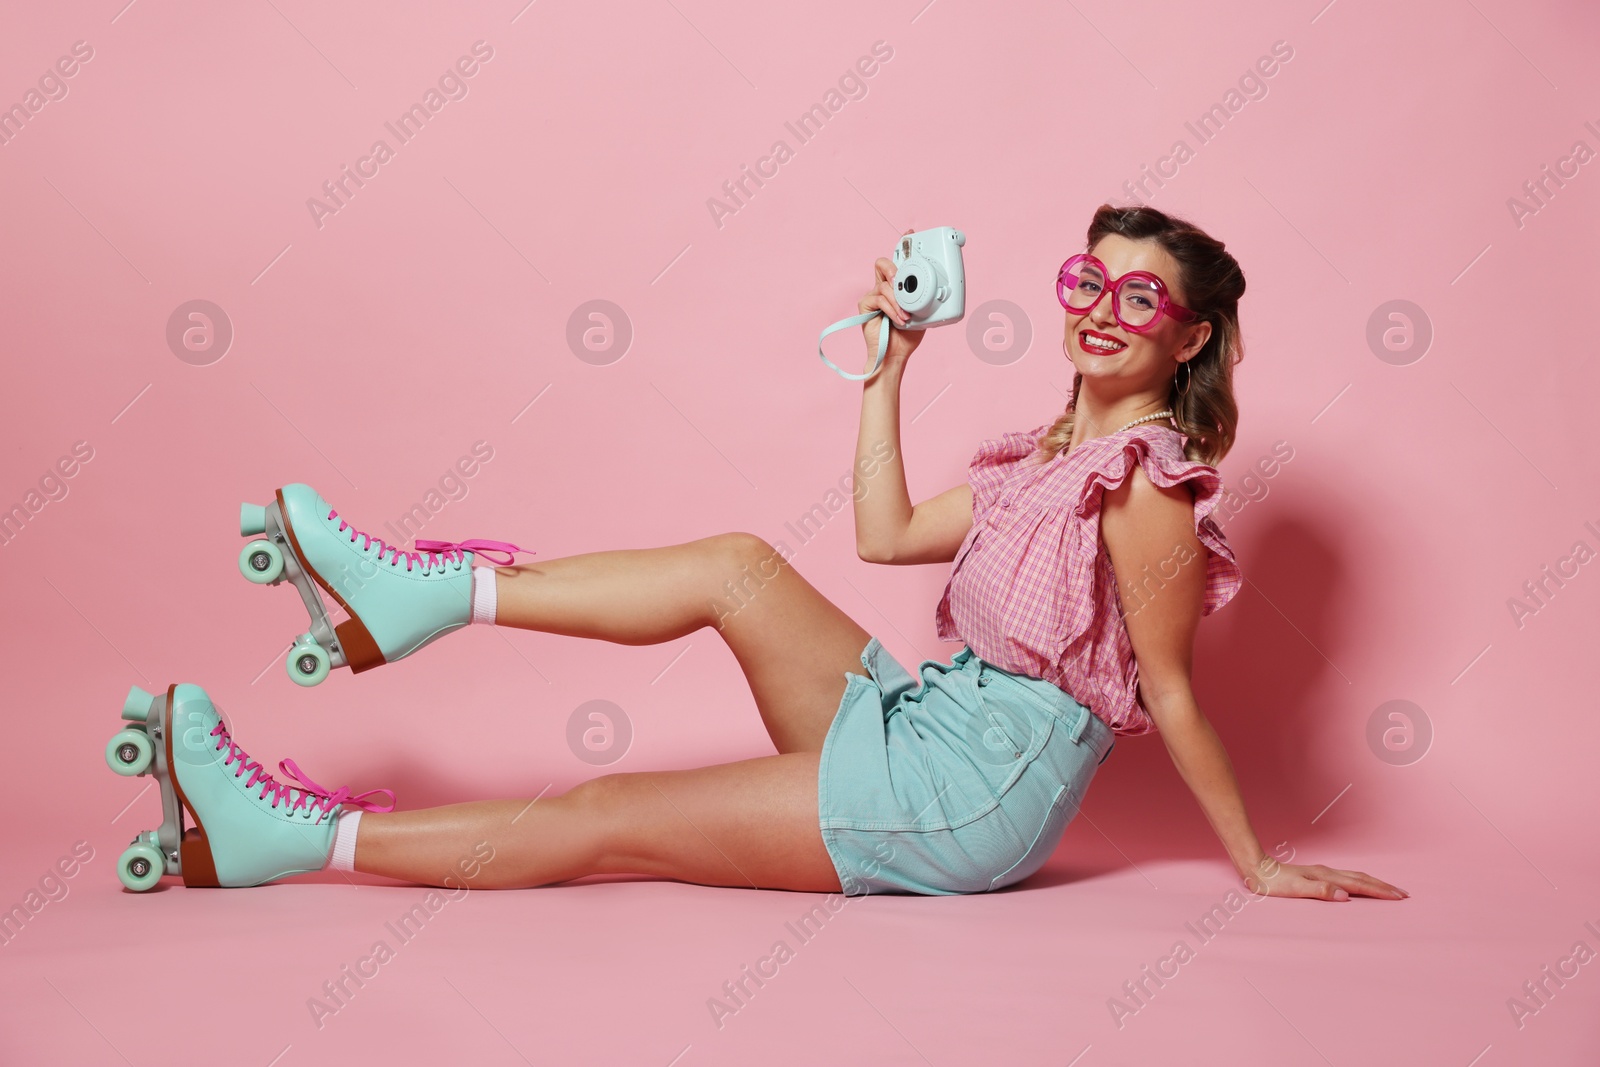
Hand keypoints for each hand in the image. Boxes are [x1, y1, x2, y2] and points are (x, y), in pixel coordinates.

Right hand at [858, 245, 924, 371]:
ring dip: (899, 300)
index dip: (902, 247)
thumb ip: (925, 300)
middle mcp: (883, 288)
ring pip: (885, 284)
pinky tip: (899, 319)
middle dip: (895, 267)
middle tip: (903, 278)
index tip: (910, 235)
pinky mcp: (865, 305)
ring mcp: (873, 296)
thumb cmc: (906, 337)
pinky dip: (892, 308)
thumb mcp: (922, 314)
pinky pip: (880, 298)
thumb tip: (937, 290)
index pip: (897, 263)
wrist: (893, 357)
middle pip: (883, 264)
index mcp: (897, 288)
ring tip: (907, 315)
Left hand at [1243, 859, 1407, 901]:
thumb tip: (1346, 896)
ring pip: (1355, 877)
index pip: (1360, 884)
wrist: (1256, 868)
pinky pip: (1346, 878)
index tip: (1399, 897)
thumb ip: (1321, 891)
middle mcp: (1327, 872)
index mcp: (1326, 876)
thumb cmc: (1272, 883)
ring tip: (1388, 890)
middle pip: (1362, 878)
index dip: (1380, 891)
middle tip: (1403, 894)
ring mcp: (1323, 872)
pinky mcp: (1317, 875)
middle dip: (1383, 886)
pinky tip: (1359, 886)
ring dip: (1374, 883)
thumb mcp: (1295, 890)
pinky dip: (1360, 882)